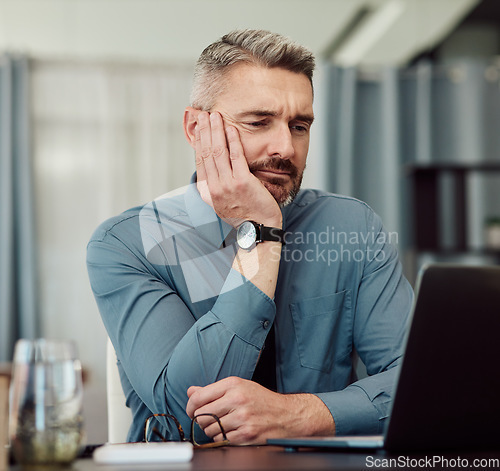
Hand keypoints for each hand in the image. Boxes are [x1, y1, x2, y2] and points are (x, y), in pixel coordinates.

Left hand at [186, 377, 334, 444]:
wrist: (286, 414)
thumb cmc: (261, 400)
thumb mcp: (239, 387)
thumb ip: (213, 390)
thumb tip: (190, 391)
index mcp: (233, 384)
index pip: (199, 397)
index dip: (190, 406)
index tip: (191, 410)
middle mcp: (237, 399)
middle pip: (201, 415)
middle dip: (201, 419)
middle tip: (209, 419)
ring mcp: (242, 418)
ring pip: (210, 429)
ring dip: (212, 430)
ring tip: (224, 424)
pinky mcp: (246, 434)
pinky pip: (221, 439)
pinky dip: (223, 438)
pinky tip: (232, 431)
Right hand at [194, 111, 281, 227]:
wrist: (259, 228)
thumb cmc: (244, 214)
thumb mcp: (223, 202)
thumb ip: (216, 185)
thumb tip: (212, 168)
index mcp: (207, 192)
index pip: (200, 160)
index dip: (198, 141)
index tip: (198, 126)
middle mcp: (213, 188)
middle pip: (206, 153)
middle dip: (204, 131)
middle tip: (203, 114)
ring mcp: (227, 186)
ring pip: (218, 152)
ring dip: (216, 131)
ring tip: (215, 116)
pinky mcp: (243, 183)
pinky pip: (236, 157)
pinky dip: (232, 141)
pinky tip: (231, 129)